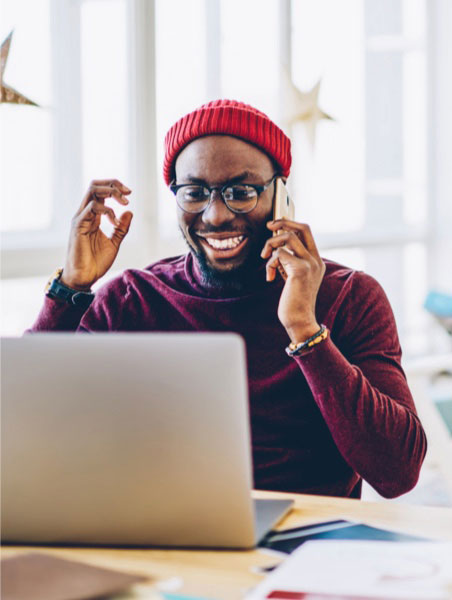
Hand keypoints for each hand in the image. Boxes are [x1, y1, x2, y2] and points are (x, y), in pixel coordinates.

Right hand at [61, 179, 132, 289]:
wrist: (84, 277)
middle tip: (128, 193)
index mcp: (93, 216)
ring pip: (92, 192)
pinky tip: (115, 222)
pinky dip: (107, 211)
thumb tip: (129, 212)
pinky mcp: (78, 226)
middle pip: (95, 186)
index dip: (115, 187)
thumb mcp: (114, 243)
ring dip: (111, 192)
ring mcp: (80, 219)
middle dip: (113, 184)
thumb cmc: (96, 262)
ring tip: (124, 202)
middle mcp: (85, 214)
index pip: (100, 192)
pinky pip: (91, 208)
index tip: (129, 193)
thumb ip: (121, 228)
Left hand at [261, 219, 325, 342]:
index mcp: (316, 261)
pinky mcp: (300, 270)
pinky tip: (270, 278)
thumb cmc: (293, 302)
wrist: (299, 321)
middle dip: (283, 222)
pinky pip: (279, 254)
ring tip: (264, 258)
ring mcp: (310, 264)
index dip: (290, 224)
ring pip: (288, 237)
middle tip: (268, 226)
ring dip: (271, 243)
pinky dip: (270, 264)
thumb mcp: (292, 277)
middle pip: (302, 227)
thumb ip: (288, 261)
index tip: (275, 225)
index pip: (307, 231)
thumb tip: (276, 246)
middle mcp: (316, 260)